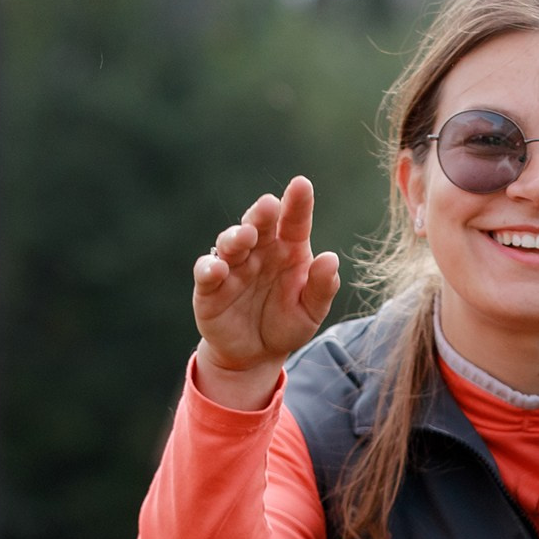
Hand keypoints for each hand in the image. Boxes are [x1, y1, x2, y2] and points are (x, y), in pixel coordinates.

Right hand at [191, 175, 340, 409]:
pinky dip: (209, 268)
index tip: (302, 184)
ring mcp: (233, 267)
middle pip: (259, 225)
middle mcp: (259, 252)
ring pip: (230, 243)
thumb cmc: (286, 324)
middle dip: (261, 213)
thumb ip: (322, 287)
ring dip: (236, 237)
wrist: (257, 354)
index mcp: (288, 250)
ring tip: (245, 236)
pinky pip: (206, 273)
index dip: (297, 203)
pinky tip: (217, 268)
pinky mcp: (209, 288)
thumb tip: (331, 259)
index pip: (294, 222)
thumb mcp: (311, 311)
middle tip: (268, 205)